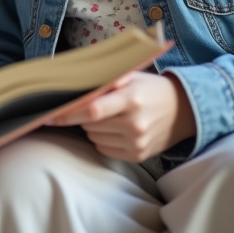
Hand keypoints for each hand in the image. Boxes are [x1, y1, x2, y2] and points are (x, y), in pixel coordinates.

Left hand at [52, 71, 193, 162]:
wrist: (183, 111)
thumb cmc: (151, 89)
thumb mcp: (132, 76)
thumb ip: (105, 80)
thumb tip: (74, 86)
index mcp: (131, 99)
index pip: (92, 110)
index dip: (68, 114)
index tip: (50, 115)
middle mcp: (134, 123)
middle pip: (90, 125)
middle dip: (84, 115)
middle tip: (96, 105)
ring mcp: (136, 142)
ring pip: (94, 137)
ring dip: (94, 127)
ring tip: (111, 116)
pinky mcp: (137, 156)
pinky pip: (104, 149)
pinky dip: (103, 139)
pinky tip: (118, 128)